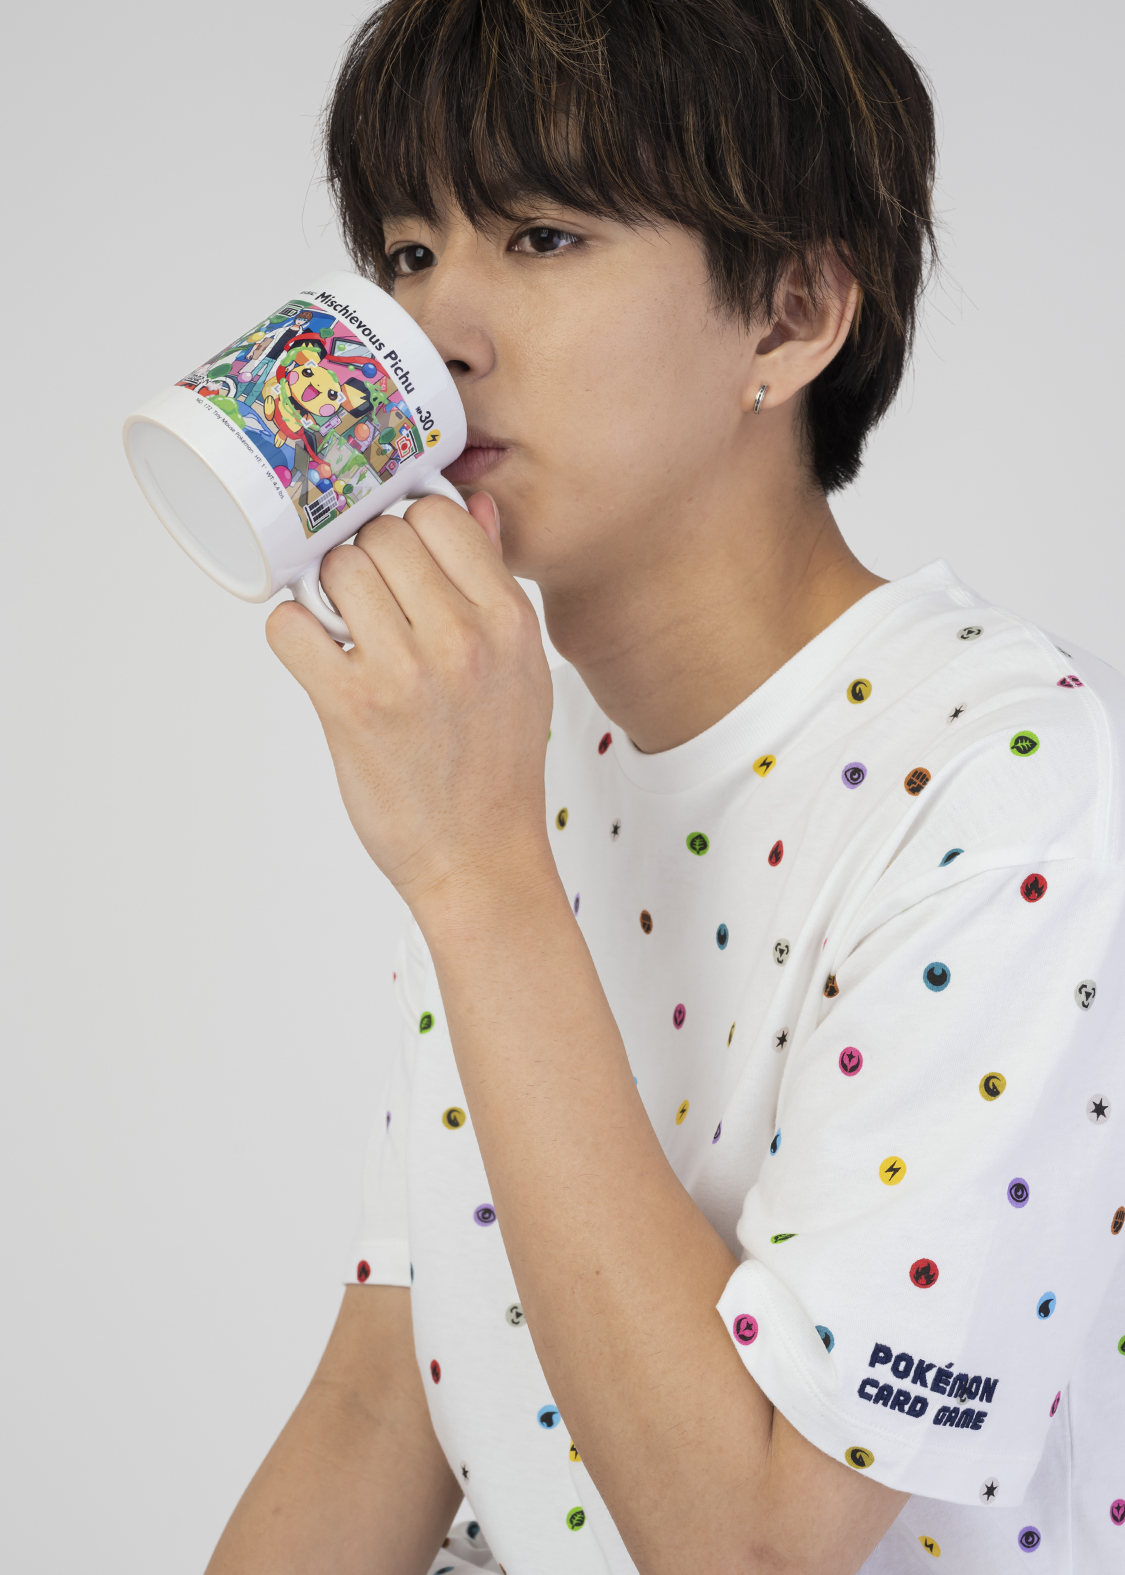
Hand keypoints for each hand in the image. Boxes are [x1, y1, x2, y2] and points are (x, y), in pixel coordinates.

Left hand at [265, 493, 555, 917]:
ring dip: (329, 592)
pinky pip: (291, 626)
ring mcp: (404, 671)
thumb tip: (468, 506)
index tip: (400, 558)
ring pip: (338, 568)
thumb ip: (493, 583)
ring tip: (345, 630)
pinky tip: (316, 655)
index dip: (411, 528)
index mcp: (508, 620)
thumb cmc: (497, 765)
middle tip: (368, 600)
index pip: (440, 515)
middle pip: (383, 535)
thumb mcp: (522, 667)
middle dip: (367, 559)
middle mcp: (461, 638)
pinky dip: (293, 633)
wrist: (480, 857)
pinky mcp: (351, 706)